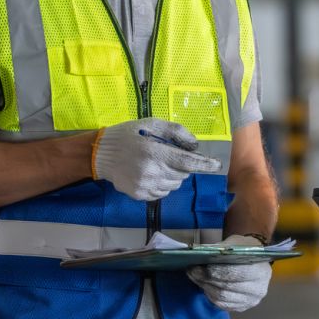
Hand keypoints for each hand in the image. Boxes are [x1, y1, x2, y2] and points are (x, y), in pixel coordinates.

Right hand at [92, 118, 221, 200]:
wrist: (100, 154)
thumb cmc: (128, 136)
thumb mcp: (151, 124)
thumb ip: (175, 132)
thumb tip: (195, 145)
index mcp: (155, 152)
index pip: (188, 162)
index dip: (205, 165)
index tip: (217, 165)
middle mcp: (152, 171)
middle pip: (182, 175)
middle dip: (183, 167)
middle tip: (171, 157)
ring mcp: (145, 185)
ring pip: (174, 186)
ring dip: (173, 176)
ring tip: (160, 165)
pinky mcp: (139, 195)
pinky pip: (162, 193)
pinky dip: (163, 184)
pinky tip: (151, 174)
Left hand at [187, 235, 270, 312]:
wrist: (254, 260)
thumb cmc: (245, 249)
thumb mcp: (236, 243)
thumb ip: (222, 249)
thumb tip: (201, 254)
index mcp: (261, 271)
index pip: (237, 274)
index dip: (218, 271)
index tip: (202, 265)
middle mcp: (258, 290)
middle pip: (227, 288)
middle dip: (207, 279)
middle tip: (192, 270)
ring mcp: (250, 301)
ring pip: (221, 298)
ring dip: (205, 287)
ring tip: (194, 276)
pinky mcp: (241, 307)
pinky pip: (221, 305)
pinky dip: (209, 295)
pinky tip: (203, 285)